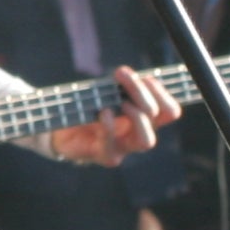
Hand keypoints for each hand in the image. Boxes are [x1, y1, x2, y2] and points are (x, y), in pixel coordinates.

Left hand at [47, 65, 180, 164]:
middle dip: (144, 96)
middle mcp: (137, 133)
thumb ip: (117, 87)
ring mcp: (123, 148)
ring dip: (138, 117)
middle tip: (126, 78)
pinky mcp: (102, 155)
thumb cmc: (87, 108)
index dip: (161, 93)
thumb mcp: (104, 93)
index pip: (168, 110)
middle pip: (158, 119)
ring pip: (146, 140)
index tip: (145, 77)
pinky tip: (104, 113)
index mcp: (143, 117)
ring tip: (123, 103)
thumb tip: (127, 74)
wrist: (61, 127)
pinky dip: (110, 128)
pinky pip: (111, 147)